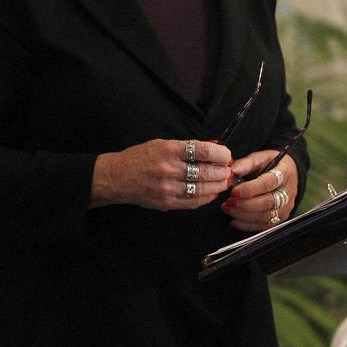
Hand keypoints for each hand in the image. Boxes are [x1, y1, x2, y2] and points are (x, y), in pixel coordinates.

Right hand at [91, 139, 231, 210]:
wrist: (117, 177)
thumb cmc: (140, 157)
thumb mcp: (163, 144)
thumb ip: (188, 147)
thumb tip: (213, 145)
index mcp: (169, 149)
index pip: (202, 150)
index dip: (219, 153)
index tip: (226, 155)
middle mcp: (169, 168)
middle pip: (205, 171)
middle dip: (222, 171)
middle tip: (229, 170)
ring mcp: (167, 187)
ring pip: (201, 189)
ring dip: (217, 186)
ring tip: (224, 182)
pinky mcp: (166, 202)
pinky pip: (192, 202)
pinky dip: (206, 198)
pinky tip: (212, 193)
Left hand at [221, 150, 297, 231]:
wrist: (287, 174)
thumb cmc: (272, 164)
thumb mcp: (261, 157)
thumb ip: (246, 164)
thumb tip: (231, 171)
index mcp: (285, 173)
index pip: (268, 183)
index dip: (250, 189)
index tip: (234, 192)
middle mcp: (288, 192)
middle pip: (267, 202)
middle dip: (245, 204)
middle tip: (228, 202)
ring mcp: (286, 207)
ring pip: (265, 216)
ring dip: (243, 215)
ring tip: (228, 209)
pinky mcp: (281, 218)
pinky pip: (263, 226)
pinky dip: (247, 225)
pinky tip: (234, 219)